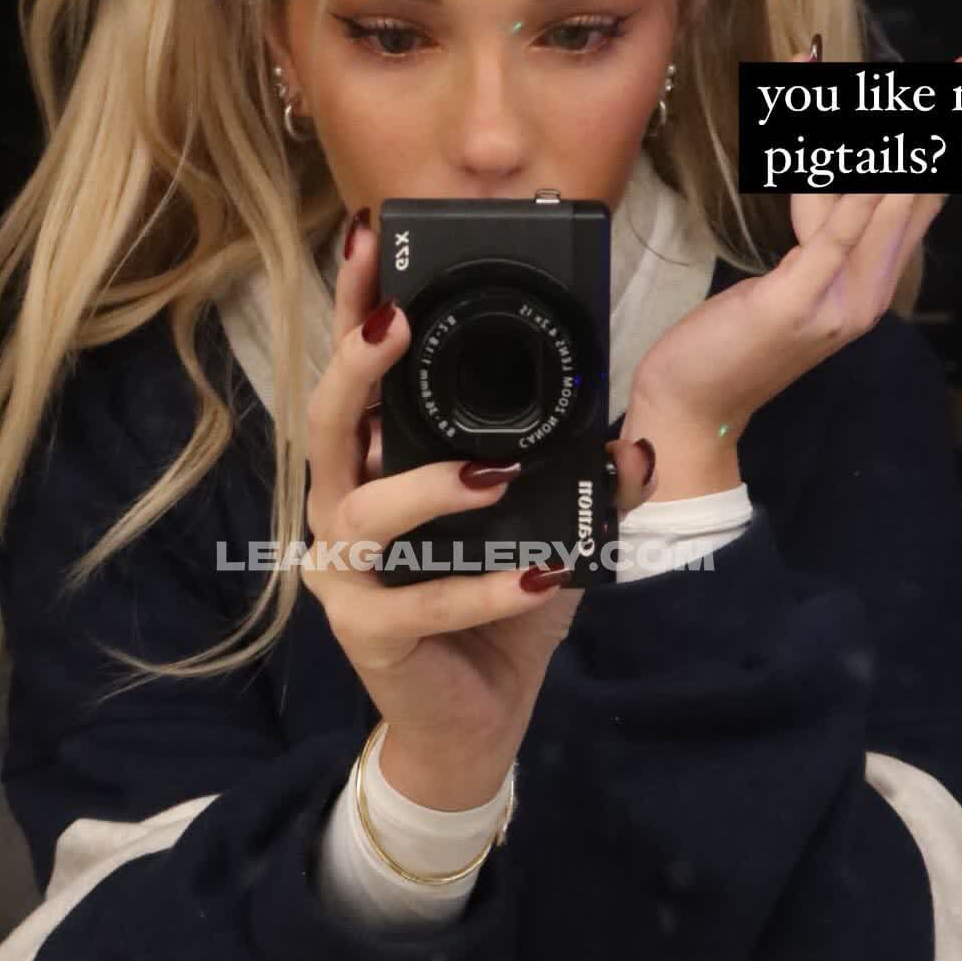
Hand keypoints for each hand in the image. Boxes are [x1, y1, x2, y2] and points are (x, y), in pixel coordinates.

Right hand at [300, 212, 658, 808]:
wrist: (477, 723)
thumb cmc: (496, 609)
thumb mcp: (545, 528)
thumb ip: (576, 478)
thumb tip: (636, 435)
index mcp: (376, 464)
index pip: (359, 374)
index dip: (356, 306)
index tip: (369, 237)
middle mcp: (343, 508)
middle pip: (325, 422)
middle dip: (356, 365)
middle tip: (398, 320)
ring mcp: (345, 573)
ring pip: (366, 513)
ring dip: (429, 488)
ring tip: (492, 474)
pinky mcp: (368, 635)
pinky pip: (422, 606)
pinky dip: (483, 591)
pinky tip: (539, 578)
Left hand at [624, 43, 961, 472]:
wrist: (696, 408)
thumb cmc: (734, 343)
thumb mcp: (785, 276)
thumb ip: (818, 231)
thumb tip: (829, 167)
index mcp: (872, 284)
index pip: (920, 200)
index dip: (946, 143)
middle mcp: (870, 293)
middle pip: (915, 193)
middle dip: (942, 125)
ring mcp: (839, 303)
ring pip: (883, 206)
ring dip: (902, 141)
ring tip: (922, 86)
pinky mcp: (798, 304)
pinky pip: (834, 238)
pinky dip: (855, 195)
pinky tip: (873, 157)